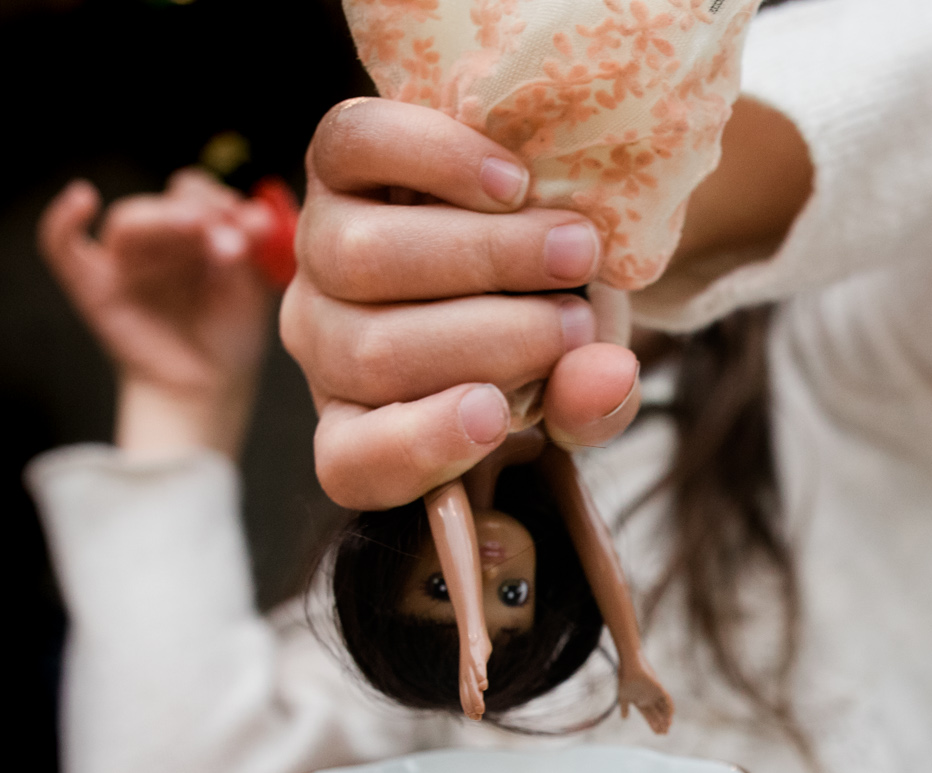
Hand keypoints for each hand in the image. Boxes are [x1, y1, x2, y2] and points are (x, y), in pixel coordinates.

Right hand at [39, 171, 277, 458]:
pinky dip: (62, 221)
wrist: (207, 390)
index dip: (217, 199)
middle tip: (228, 239)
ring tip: (200, 229)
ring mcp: (120, 262)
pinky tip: (82, 198)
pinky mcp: (91, 288)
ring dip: (165, 221)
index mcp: (188, 232)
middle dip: (196, 215)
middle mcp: (152, 241)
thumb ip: (247, 248)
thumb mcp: (249, 287)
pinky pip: (60, 247)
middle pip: (161, 206)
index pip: (193, 194)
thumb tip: (254, 214)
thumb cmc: (228, 336)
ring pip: (128, 223)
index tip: (250, 221)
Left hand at [282, 98, 641, 511]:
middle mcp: (328, 343)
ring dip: (486, 254)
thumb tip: (610, 378)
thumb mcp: (579, 376)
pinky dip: (440, 162)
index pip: (352, 462)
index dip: (413, 447)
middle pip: (374, 355)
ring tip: (574, 249)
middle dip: (493, 339)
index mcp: (371, 422)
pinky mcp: (332, 162)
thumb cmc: (551, 319)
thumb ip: (592, 400)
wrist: (542, 220)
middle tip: (577, 321)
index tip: (495, 416)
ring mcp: (321, 250)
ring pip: (361, 258)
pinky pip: (358, 150)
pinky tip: (513, 184)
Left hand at [459, 635, 491, 721]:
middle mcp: (466, 672)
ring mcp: (470, 664)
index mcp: (465, 676)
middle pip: (468, 691)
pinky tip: (483, 685)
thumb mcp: (475, 665)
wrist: (471, 630)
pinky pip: (478, 667)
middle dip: (473, 705)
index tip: (475, 718)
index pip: (465, 694)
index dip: (469, 706)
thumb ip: (477, 677)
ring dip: (476, 696)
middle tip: (479, 717)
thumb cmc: (475, 650)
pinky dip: (480, 676)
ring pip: (473, 683)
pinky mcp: (476, 655)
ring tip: (481, 708)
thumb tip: (481, 687)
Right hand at [618, 663, 674, 734]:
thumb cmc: (624, 680)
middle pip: (657, 714)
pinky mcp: (659, 688)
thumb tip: (624, 719)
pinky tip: (671, 715)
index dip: (653, 725)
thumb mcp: (623, 697)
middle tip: (665, 733)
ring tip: (668, 727)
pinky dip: (669, 707)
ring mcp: (655, 694)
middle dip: (661, 724)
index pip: (649, 717)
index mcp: (641, 702)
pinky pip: (667, 699)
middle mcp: (649, 699)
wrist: (628, 667)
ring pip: (663, 708)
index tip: (658, 734)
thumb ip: (624, 708)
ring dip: (666, 718)